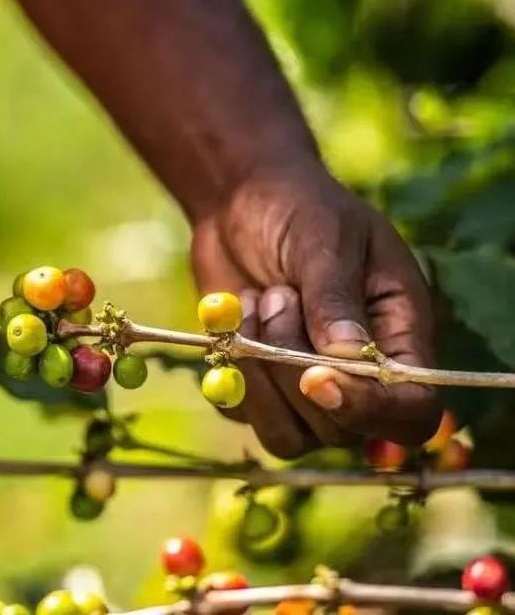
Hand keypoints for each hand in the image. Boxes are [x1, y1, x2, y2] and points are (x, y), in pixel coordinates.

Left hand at [190, 168, 441, 456]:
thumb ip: (334, 299)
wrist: (243, 203)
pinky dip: (229, 373)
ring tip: (257, 304)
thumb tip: (346, 360)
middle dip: (291, 364)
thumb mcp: (325, 239)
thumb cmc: (301, 209)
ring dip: (259, 374)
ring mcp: (307, 392)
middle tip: (277, 294)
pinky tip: (235, 317)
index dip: (368, 410)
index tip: (315, 376)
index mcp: (401, 338)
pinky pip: (242, 416)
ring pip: (286, 436)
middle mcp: (360, 379)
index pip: (411, 412)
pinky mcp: (260, 391)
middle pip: (338, 430)